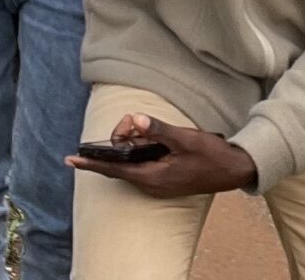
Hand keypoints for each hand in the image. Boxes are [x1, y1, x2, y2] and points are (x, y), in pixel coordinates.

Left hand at [65, 114, 257, 198]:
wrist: (233, 170)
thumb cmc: (211, 156)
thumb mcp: (186, 139)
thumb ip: (159, 130)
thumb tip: (136, 120)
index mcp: (152, 176)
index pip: (114, 169)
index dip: (91, 163)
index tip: (70, 159)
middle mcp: (151, 183)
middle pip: (121, 164)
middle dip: (118, 142)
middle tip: (131, 121)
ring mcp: (158, 183)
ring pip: (132, 163)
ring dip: (130, 144)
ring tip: (137, 125)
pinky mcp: (164, 179)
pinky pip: (142, 164)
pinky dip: (139, 150)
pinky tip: (146, 137)